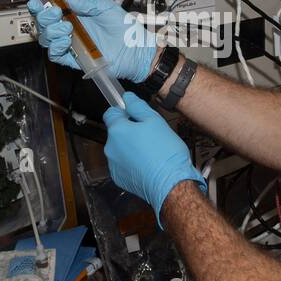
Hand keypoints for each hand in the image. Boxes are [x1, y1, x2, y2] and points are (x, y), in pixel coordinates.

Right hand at [26, 0, 157, 82]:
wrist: (136, 49)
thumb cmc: (125, 29)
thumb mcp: (103, 7)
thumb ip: (81, 1)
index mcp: (75, 15)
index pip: (50, 10)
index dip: (40, 5)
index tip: (38, 1)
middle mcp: (70, 29)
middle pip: (44, 24)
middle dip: (44, 17)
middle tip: (56, 13)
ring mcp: (71, 44)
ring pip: (46, 39)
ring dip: (52, 31)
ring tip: (68, 28)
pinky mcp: (74, 59)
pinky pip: (55, 55)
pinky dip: (56, 46)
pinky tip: (66, 40)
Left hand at [103, 92, 204, 223]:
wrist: (170, 183)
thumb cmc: (165, 152)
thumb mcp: (155, 121)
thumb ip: (138, 106)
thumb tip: (128, 97)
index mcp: (117, 130)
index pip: (110, 114)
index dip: (123, 112)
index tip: (135, 116)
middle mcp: (110, 148)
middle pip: (116, 132)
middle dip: (129, 132)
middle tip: (149, 135)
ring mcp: (113, 165)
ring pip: (119, 149)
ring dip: (130, 148)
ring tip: (150, 152)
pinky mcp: (119, 178)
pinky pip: (123, 164)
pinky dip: (132, 163)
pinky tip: (147, 164)